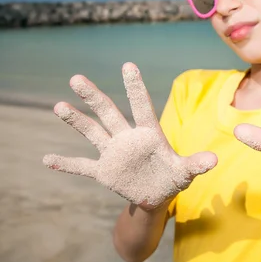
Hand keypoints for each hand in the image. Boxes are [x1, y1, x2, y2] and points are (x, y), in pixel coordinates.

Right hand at [43, 63, 216, 208]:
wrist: (157, 196)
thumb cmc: (173, 177)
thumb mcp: (186, 172)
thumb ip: (196, 164)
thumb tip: (213, 161)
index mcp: (149, 134)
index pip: (141, 106)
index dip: (135, 88)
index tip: (128, 65)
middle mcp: (128, 138)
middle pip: (109, 113)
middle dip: (93, 97)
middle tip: (76, 78)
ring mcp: (113, 153)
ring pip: (92, 132)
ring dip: (76, 120)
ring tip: (58, 105)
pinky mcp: (104, 172)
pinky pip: (82, 166)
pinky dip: (66, 163)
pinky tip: (46, 159)